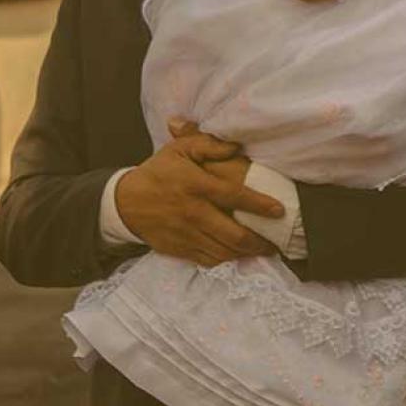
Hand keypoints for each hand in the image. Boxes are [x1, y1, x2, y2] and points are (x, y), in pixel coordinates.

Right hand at [114, 126, 282, 266]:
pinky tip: (238, 256)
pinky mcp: (180, 250)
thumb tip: (236, 146)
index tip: (278, 210)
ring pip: (223, 252)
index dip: (259, 204)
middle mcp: (193, 213)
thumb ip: (208, 145)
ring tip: (263, 250)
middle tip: (276, 242)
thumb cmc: (159, 172)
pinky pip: (209, 260)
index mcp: (195, 186)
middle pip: (233, 235)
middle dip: (259, 241)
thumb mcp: (180, 149)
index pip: (234, 196)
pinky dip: (227, 260)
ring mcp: (187, 235)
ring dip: (246, 254)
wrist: (126, 202)